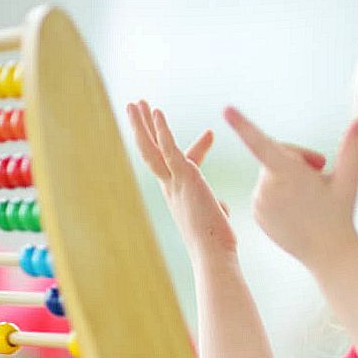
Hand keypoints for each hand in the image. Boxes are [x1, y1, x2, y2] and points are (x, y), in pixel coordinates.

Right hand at [126, 99, 236, 261]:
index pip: (183, 164)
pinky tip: (156, 111)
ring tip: (135, 103)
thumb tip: (221, 207)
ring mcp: (174, 182)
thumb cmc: (218, 244)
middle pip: (151, 153)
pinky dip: (162, 130)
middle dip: (145, 129)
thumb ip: (217, 208)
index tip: (211, 133)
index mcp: (179, 195)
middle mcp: (170, 188)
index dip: (197, 147)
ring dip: (142, 125)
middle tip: (139, 108)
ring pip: (151, 149)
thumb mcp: (216, 220)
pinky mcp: (184, 177)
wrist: (212, 255)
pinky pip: (168, 149)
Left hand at [223, 105, 357, 270]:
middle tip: (322, 169)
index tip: (226, 110)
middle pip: (277, 155)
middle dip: (298, 158)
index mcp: (288, 174)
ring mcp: (259, 202)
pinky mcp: (256, 214)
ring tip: (310, 196)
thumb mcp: (348, 179)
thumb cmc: (341, 213)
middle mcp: (267, 187)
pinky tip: (297, 208)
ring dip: (289, 177)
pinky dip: (279, 193)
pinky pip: (265, 192)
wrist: (328, 254)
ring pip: (271, 174)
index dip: (243, 125)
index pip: (261, 143)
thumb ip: (351, 146)